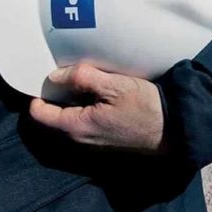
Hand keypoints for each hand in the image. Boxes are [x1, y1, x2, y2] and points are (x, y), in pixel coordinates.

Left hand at [29, 64, 166, 155]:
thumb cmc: (145, 107)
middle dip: (57, 93)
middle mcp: (80, 138)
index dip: (38, 92)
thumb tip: (55, 76)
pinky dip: (86, 105)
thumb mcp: (114, 85)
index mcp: (76, 126)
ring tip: (85, 77)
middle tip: (67, 70)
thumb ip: (82, 78)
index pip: (39, 113)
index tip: (46, 73)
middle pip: (54, 114)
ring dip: (73, 98)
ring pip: (70, 116)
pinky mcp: (105, 138)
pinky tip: (100, 91)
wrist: (173, 129)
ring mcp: (93, 140)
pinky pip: (85, 120)